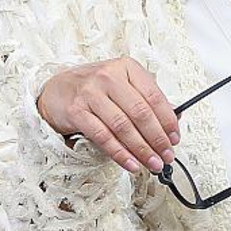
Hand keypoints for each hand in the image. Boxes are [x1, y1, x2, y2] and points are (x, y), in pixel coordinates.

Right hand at [37, 58, 179, 173]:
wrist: (56, 89)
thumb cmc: (95, 87)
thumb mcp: (123, 83)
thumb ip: (147, 98)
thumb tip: (174, 119)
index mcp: (126, 67)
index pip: (154, 96)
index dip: (168, 120)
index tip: (175, 138)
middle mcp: (109, 77)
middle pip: (140, 113)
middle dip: (157, 139)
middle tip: (167, 155)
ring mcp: (91, 94)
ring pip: (123, 127)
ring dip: (141, 150)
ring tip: (153, 163)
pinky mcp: (77, 112)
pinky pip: (103, 137)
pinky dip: (120, 154)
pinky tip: (131, 164)